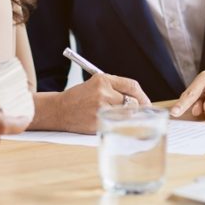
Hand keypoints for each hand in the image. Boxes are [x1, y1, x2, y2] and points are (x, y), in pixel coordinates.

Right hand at [33, 73, 150, 133]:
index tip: (145, 102)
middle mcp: (103, 92)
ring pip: (127, 114)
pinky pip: (117, 124)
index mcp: (102, 79)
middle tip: (138, 113)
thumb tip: (139, 100)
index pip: (132, 85)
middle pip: (133, 101)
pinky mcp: (98, 121)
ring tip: (119, 116)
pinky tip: (109, 122)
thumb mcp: (95, 85)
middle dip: (138, 108)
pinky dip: (118, 124)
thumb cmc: (79, 98)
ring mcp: (101, 108)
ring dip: (127, 117)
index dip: (142, 95)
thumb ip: (115, 89)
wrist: (59, 110)